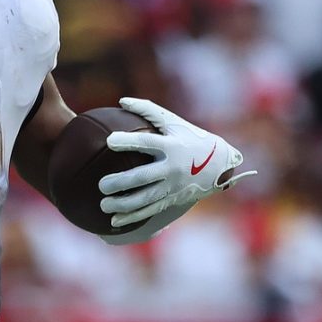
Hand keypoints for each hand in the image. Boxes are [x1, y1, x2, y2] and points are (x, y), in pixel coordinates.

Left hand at [96, 98, 249, 228]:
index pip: (147, 143)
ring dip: (123, 204)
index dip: (128, 142)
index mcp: (171, 146)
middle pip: (142, 177)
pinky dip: (132, 217)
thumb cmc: (191, 138)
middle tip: (101, 185)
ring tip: (103, 204)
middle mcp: (171, 168)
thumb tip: (121, 101)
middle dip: (121, 182)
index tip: (109, 141)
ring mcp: (172, 186)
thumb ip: (148, 110)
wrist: (220, 164)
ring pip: (144, 198)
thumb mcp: (174, 122)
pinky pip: (150, 210)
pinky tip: (114, 221)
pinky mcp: (172, 199)